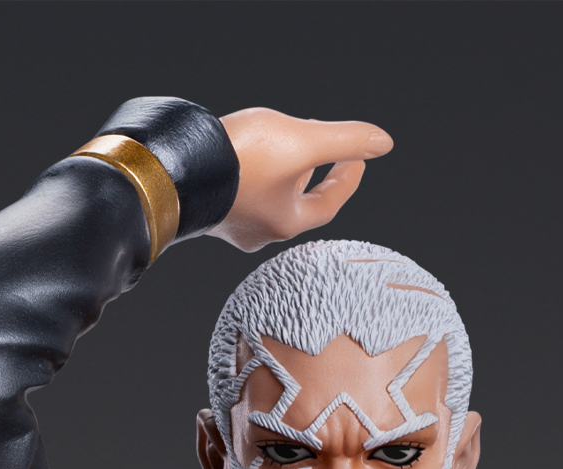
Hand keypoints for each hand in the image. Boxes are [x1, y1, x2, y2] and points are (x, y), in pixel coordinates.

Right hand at [213, 108, 391, 251]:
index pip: (329, 204)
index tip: (357, 156)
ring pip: (268, 199)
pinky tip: (244, 159)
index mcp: (288, 223)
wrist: (178, 169)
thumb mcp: (302, 142)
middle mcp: (261, 233)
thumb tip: (383, 142)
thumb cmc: (242, 160)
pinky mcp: (208, 211)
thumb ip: (344, 141)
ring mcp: (232, 225)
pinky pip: (241, 194)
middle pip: (299, 203)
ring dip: (281, 174)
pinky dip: (253, 175)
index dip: (347, 178)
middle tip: (320, 144)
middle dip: (313, 173)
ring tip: (283, 145)